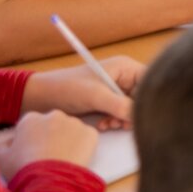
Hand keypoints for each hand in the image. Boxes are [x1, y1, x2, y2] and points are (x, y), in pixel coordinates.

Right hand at [0, 110, 97, 179]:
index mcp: (30, 119)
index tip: (32, 152)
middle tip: (50, 157)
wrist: (50, 181)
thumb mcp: (1, 159)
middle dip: (52, 137)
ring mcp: (74, 123)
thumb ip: (3, 146)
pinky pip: (87, 138)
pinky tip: (75, 160)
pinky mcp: (91, 134)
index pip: (32, 125)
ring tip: (63, 160)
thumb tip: (9, 143)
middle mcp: (53, 115)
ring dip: (68, 141)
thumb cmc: (23, 170)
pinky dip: (84, 147)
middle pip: (53, 125)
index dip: (32, 139)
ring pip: (71, 131)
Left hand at [21, 55, 146, 128]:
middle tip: (121, 123)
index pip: (150, 80)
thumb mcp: (96, 96)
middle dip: (133, 112)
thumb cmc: (67, 88)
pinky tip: (103, 124)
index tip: (143, 113)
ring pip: (132, 108)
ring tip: (109, 123)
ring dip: (122, 119)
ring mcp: (116, 90)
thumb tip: (141, 116)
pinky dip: (114, 121)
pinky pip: (121, 114)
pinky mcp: (108, 102)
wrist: (42, 98)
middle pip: (143, 97)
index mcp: (125, 67)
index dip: (149, 97)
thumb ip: (120, 105)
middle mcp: (123, 77)